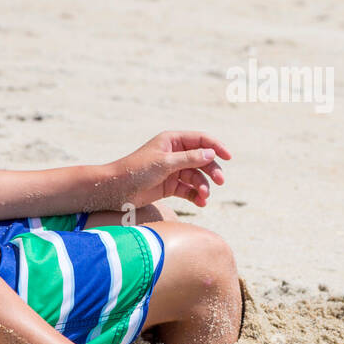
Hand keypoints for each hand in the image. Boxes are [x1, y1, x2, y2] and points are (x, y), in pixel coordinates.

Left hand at [110, 130, 231, 208]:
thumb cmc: (136, 171)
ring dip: (203, 186)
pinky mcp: (170, 186)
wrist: (115, 190)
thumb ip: (189, 159)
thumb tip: (211, 154)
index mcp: (172, 141)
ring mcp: (173, 171)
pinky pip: (189, 190)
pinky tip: (201, 203)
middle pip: (202, 160)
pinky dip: (196, 195)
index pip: (201, 140)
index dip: (216, 147)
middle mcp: (175, 154)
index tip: (228, 157)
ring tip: (203, 197)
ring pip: (196, 177)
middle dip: (211, 170)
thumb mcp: (165, 163)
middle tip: (219, 182)